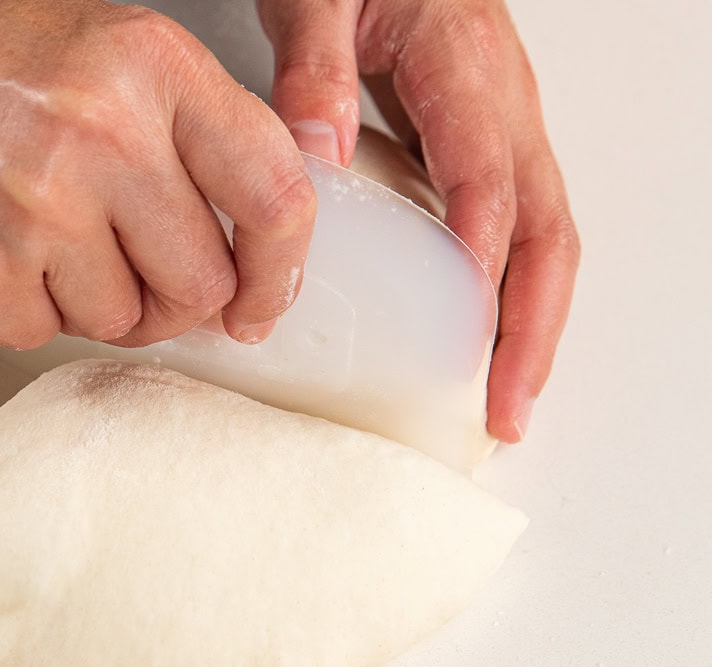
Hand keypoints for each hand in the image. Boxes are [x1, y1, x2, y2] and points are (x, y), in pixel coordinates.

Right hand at [0, 0, 315, 349]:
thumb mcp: (101, 50)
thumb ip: (180, 136)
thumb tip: (236, 249)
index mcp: (152, 66)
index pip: (273, 193)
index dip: (281, 269)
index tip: (260, 300)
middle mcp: (103, 135)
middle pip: (200, 284)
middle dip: (176, 299)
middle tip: (136, 274)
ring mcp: (36, 205)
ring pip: (124, 321)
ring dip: (97, 302)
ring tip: (44, 238)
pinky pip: (43, 333)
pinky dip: (28, 308)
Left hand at [256, 0, 580, 442]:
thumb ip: (313, 68)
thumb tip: (315, 153)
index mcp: (464, 67)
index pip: (488, 174)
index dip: (483, 254)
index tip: (467, 325)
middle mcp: (503, 105)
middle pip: (546, 230)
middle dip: (532, 327)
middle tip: (504, 406)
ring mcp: (505, 129)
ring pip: (543, 239)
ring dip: (530, 325)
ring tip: (503, 399)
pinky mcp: (488, 147)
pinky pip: (519, 230)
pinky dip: (511, 295)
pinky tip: (482, 341)